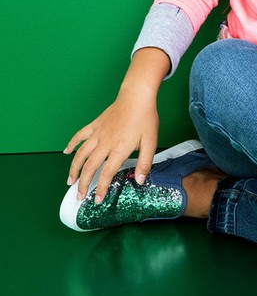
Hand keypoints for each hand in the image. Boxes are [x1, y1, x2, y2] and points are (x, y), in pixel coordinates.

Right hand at [64, 88, 158, 203]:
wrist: (137, 95)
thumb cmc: (145, 117)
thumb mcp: (151, 141)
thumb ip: (145, 162)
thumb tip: (140, 180)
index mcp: (119, 149)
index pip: (106, 173)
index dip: (100, 188)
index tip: (97, 200)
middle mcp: (105, 143)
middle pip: (90, 167)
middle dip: (83, 184)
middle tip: (79, 196)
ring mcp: (98, 133)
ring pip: (81, 153)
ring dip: (73, 168)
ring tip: (69, 180)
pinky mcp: (95, 124)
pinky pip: (80, 135)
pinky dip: (72, 143)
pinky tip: (66, 151)